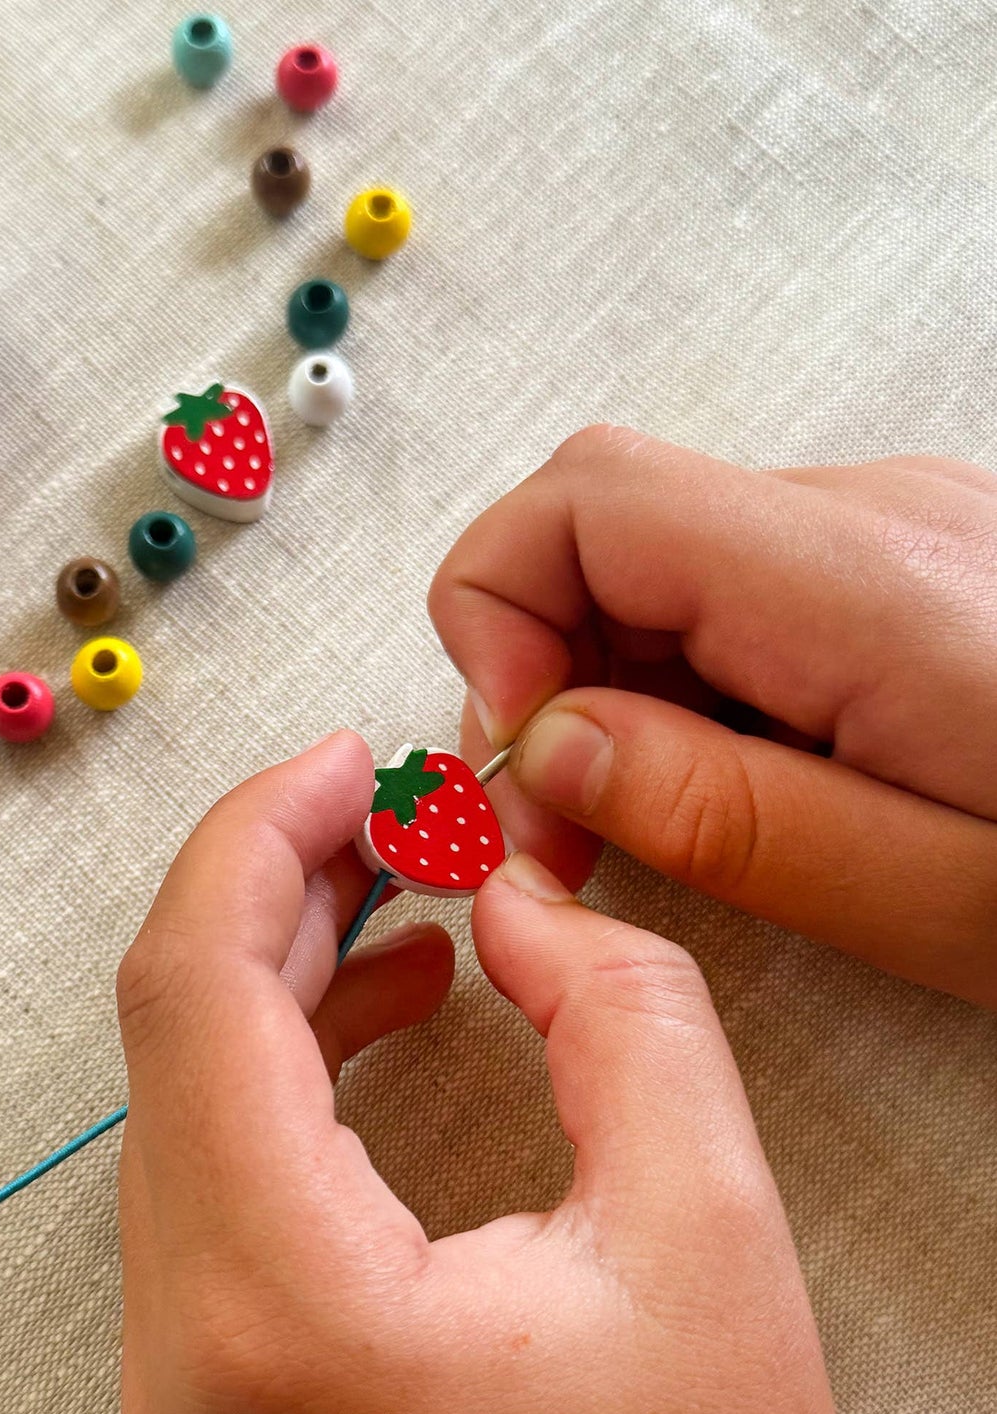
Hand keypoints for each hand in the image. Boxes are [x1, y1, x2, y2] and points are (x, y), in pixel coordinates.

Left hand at [117, 732, 836, 1413]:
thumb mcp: (706, 1254)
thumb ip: (631, 1024)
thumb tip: (521, 904)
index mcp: (275, 1293)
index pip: (193, 984)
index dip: (262, 833)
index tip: (346, 761)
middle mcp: (188, 1326)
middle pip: (182, 1019)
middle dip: (288, 879)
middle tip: (389, 804)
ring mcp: (183, 1353)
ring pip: (194, 1080)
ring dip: (292, 958)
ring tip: (404, 889)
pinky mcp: (217, 1362)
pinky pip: (223, 1151)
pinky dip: (296, 1051)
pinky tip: (387, 1004)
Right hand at [428, 426, 996, 1006]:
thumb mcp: (938, 896)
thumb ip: (723, 815)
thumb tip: (551, 747)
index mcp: (864, 586)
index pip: (586, 497)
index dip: (494, 603)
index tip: (512, 744)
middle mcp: (869, 520)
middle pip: (603, 524)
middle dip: (537, 665)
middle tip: (558, 817)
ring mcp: (888, 529)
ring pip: (657, 562)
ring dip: (604, 682)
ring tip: (651, 813)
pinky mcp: (898, 563)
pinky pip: (730, 591)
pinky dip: (678, 679)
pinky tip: (732, 770)